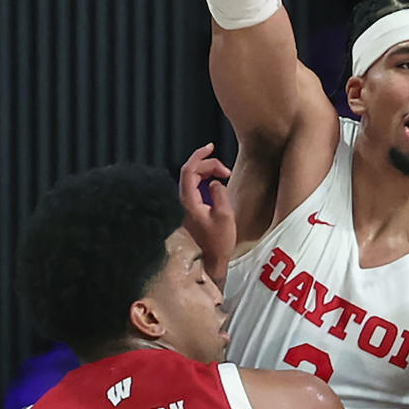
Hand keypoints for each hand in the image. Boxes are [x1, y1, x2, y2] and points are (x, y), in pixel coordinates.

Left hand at [178, 143, 234, 283]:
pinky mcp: (189, 211)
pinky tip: (216, 183)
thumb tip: (213, 183)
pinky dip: (205, 181)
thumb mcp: (224, 215)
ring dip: (207, 173)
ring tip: (224, 175)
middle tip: (225, 170)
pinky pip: (195, 188)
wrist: (210, 261)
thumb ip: (218, 193)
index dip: (199, 156)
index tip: (211, 147)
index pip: (188, 170)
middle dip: (208, 165)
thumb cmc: (218, 243)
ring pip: (192, 179)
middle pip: (190, 172)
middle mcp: (182, 202)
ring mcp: (185, 207)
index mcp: (188, 201)